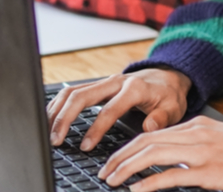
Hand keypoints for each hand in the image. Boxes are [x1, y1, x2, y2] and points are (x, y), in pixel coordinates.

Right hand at [46, 68, 190, 151]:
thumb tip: (149, 127)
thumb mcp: (174, 108)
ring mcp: (105, 81)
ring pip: (72, 91)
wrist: (167, 76)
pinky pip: (72, 91)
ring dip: (57, 111)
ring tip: (48, 132)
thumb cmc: (168, 95)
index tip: (86, 147)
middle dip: (65, 118)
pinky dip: (59, 104)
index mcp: (135, 88)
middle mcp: (116, 81)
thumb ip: (162, 118)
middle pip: (82, 95)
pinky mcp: (97, 85)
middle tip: (55, 140)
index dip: (96, 129)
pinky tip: (51, 119)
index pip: (109, 109)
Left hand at [99, 117, 222, 191]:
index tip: (113, 160)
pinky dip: (149, 183)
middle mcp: (196, 133)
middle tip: (104, 171)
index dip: (127, 148)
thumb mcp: (219, 141)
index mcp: (197, 125)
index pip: (151, 133)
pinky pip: (171, 175)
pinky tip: (136, 190)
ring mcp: (202, 152)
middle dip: (119, 157)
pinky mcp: (210, 171)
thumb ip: (194, 145)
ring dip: (126, 168)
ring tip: (111, 180)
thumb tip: (168, 160)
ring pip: (153, 154)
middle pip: (146, 141)